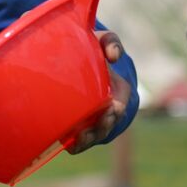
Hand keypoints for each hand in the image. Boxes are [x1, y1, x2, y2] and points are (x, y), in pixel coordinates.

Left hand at [66, 31, 131, 153]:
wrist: (75, 62)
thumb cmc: (94, 51)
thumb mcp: (103, 42)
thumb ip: (111, 42)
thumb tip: (113, 56)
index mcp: (118, 92)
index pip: (121, 105)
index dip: (116, 110)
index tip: (110, 109)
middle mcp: (107, 110)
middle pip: (107, 125)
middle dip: (101, 128)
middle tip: (90, 129)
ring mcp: (93, 120)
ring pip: (93, 137)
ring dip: (86, 140)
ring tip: (78, 139)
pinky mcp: (77, 127)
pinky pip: (77, 141)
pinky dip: (73, 144)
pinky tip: (65, 144)